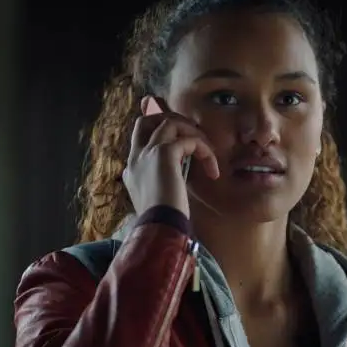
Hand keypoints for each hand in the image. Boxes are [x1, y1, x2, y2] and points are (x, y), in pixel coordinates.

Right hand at [122, 96, 218, 218]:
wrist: (158, 226)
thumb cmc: (162, 220)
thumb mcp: (159, 199)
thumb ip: (162, 184)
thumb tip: (177, 180)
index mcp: (132, 168)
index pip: (140, 138)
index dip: (162, 134)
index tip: (184, 143)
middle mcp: (136, 156)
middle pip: (147, 120)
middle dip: (172, 121)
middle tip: (194, 135)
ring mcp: (148, 152)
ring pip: (169, 122)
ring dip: (193, 133)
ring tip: (208, 151)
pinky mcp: (164, 153)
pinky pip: (189, 140)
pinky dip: (204, 150)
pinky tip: (213, 170)